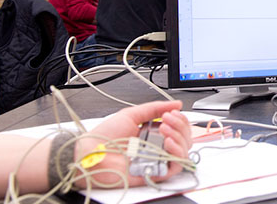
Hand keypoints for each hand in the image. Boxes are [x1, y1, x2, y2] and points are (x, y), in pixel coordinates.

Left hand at [73, 101, 190, 187]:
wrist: (91, 154)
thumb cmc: (104, 137)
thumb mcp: (130, 114)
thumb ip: (154, 108)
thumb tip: (175, 104)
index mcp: (152, 133)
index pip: (178, 128)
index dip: (180, 119)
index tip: (172, 113)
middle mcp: (156, 147)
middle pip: (185, 138)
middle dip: (180, 126)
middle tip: (167, 120)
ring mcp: (156, 160)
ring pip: (184, 152)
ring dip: (180, 138)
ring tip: (165, 131)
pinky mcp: (155, 173)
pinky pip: (176, 167)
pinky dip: (177, 154)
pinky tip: (167, 144)